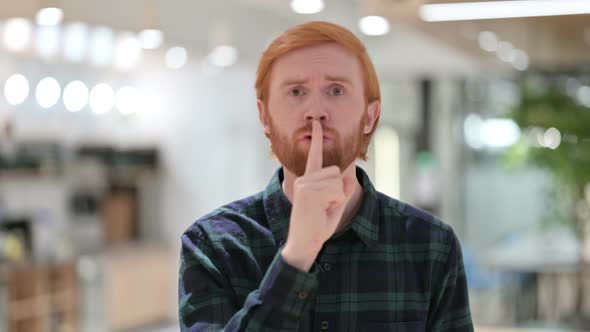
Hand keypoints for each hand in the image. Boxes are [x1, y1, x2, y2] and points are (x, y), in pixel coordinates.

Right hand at [281, 120, 354, 270]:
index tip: (316, 124)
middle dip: (338, 191)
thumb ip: (343, 189)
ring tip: (322, 210)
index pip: (314, 156)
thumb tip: (350, 172)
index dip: (317, 139)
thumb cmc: (318, 225)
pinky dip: (334, 202)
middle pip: (336, 172)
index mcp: (308, 180)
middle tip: (325, 207)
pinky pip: (335, 191)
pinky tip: (321, 211)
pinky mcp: (308, 192)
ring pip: (336, 181)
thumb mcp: (335, 205)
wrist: (304, 242)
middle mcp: (305, 179)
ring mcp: (305, 184)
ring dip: (336, 198)